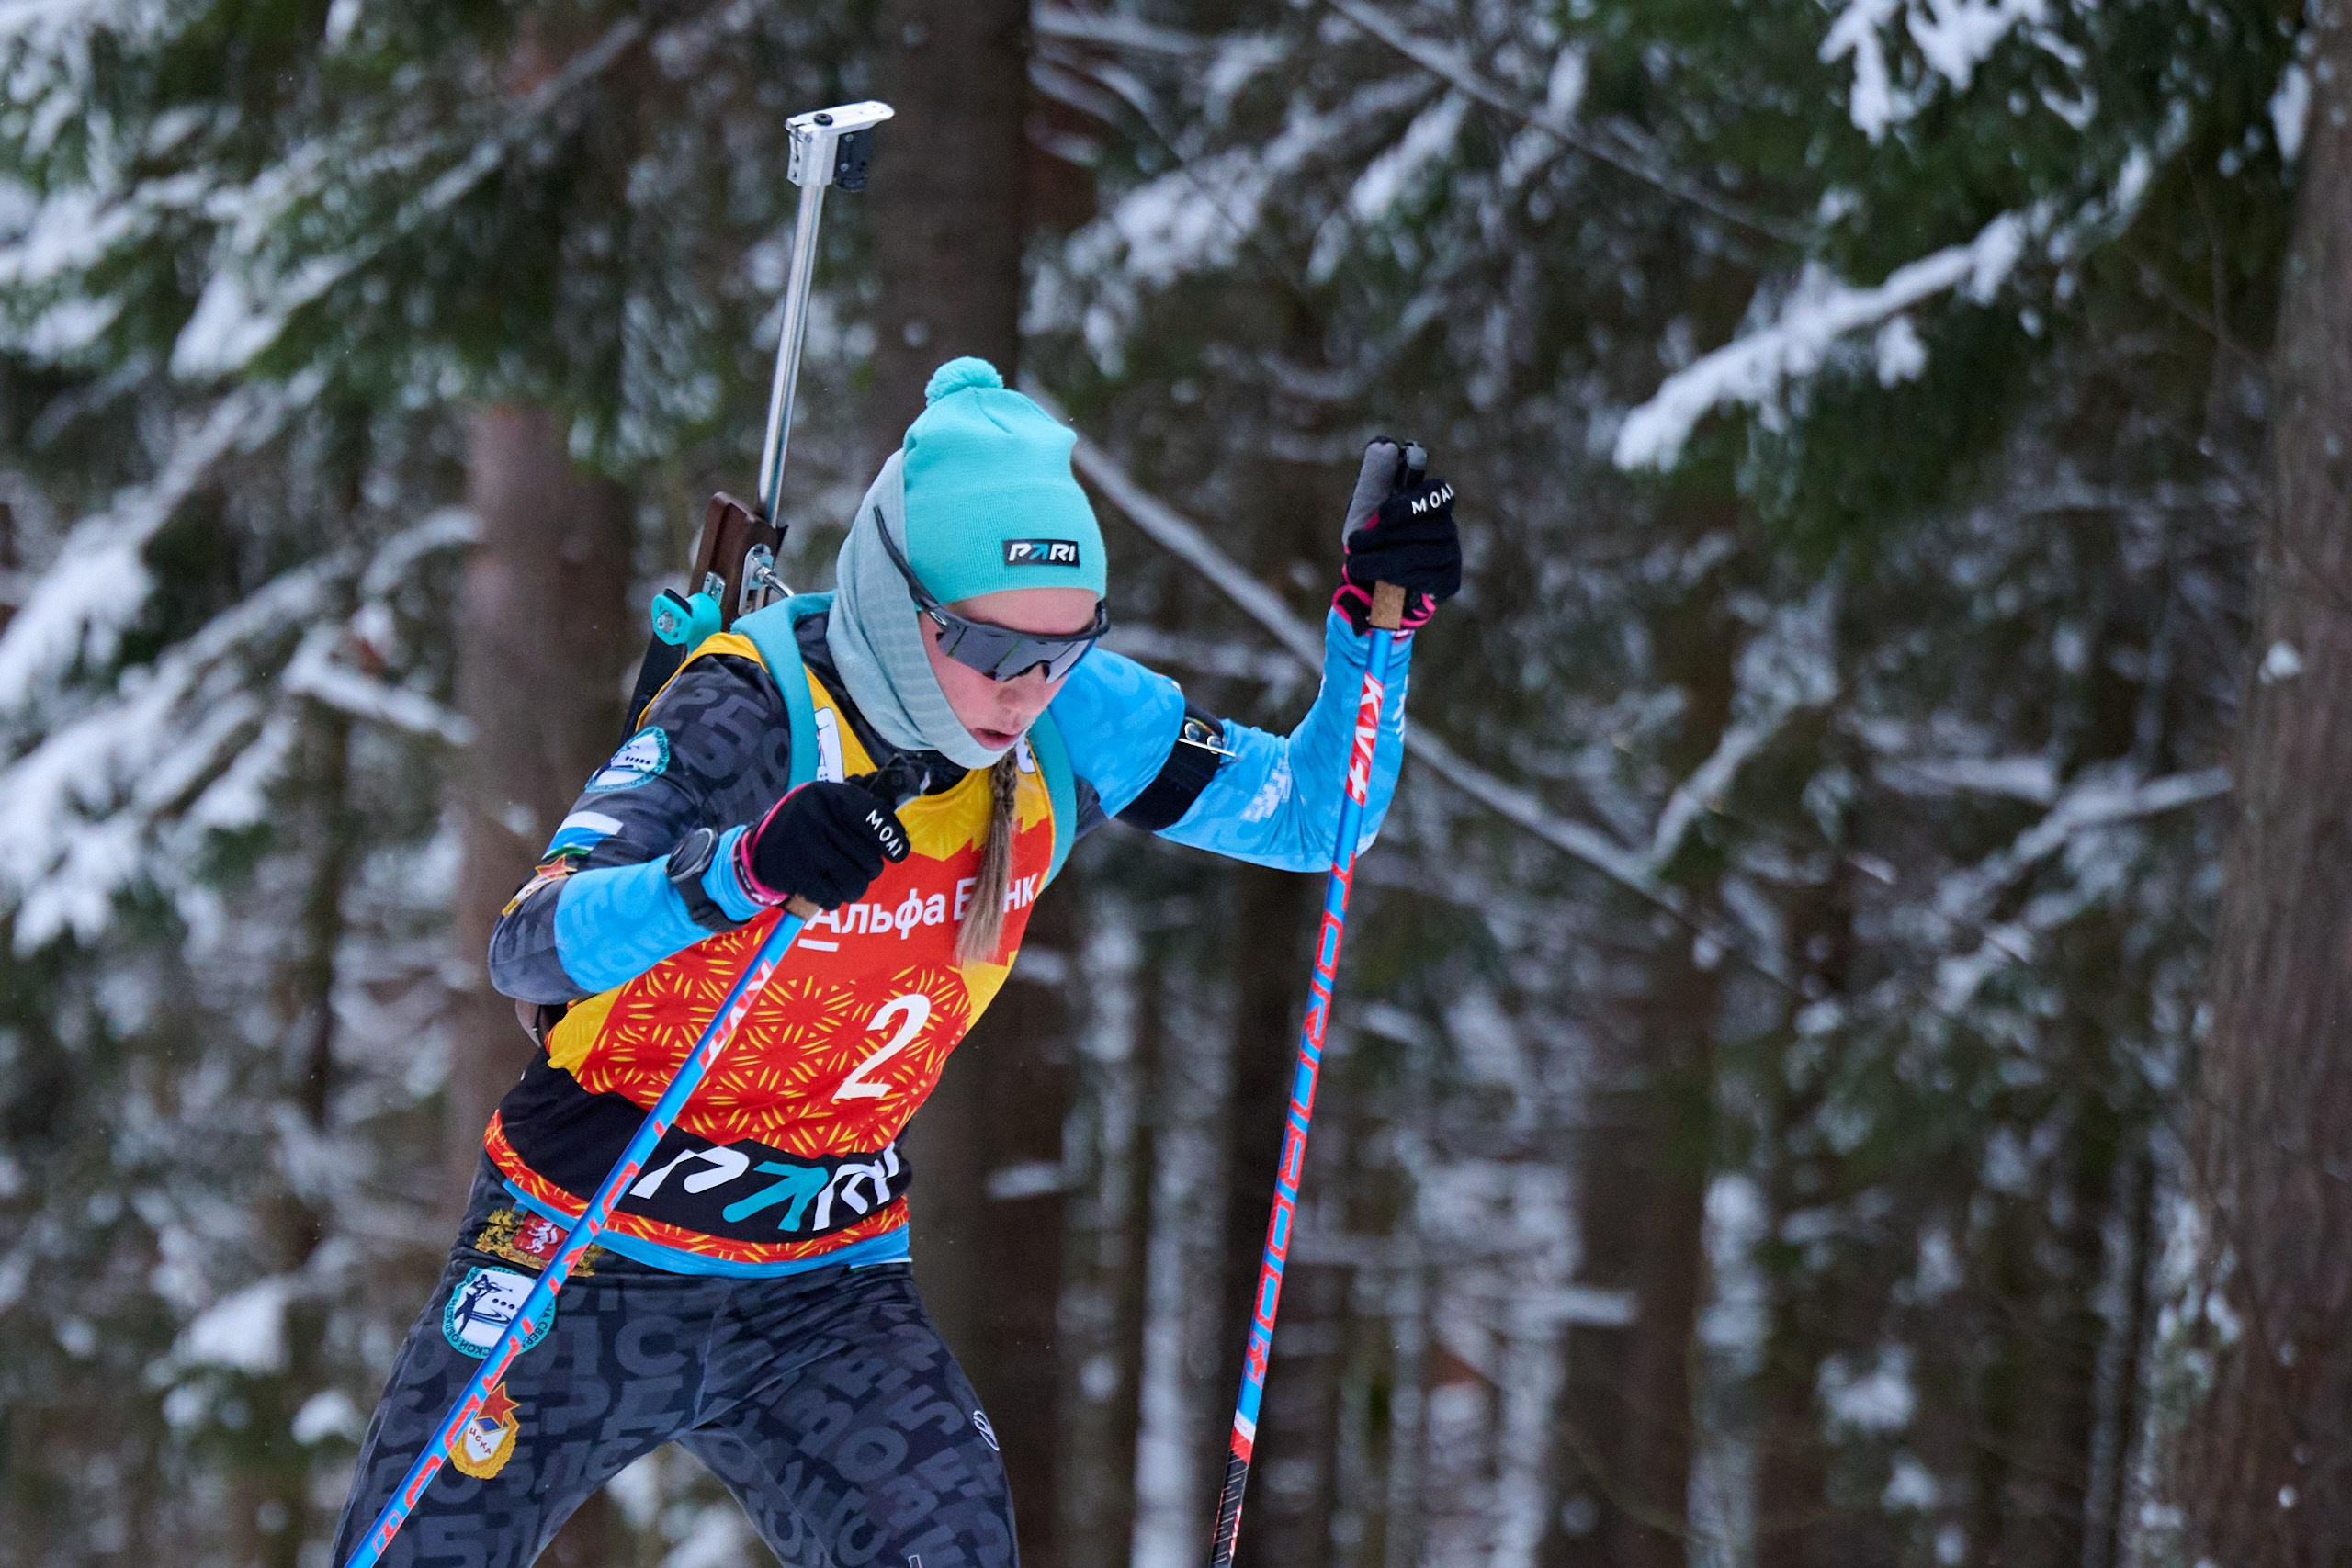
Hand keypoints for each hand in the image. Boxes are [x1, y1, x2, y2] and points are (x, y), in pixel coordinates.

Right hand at [735, 776, 911, 909]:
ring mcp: (805, 849)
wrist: (757, 850)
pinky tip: (824, 888)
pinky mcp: (796, 876)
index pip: (874, 818)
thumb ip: (863, 813)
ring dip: (854, 887)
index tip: (897, 854)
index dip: (892, 839)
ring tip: (844, 879)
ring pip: (855, 883)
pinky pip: (833, 898)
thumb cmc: (807, 828)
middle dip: (869, 869)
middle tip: (856, 865)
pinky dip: (833, 898)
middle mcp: (817, 818)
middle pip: (869, 859)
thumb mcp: (829, 806)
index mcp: (829, 796)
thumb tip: (898, 836)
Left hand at [1332, 438, 1460, 633]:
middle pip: (1426, 528)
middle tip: (1354, 545)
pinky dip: (1397, 579)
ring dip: (1383, 561)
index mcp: (1431, 501)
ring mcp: (1451, 554)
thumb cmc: (1372, 535)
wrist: (1372, 580)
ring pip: (1422, 555)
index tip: (1382, 515)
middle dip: (1384, 538)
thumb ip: (1375, 476)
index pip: (1437, 493)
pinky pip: (1425, 579)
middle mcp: (1447, 526)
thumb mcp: (1367, 505)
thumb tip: (1384, 445)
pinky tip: (1380, 580)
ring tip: (1357, 565)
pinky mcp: (1449, 581)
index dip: (1411, 504)